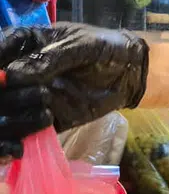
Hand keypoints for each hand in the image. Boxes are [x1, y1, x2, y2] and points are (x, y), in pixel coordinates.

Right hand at [0, 25, 148, 155]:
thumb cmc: (105, 48)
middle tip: (29, 96)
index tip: (3, 79)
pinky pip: (20, 134)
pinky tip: (19, 148)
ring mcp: (26, 98)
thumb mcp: (80, 46)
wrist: (130, 72)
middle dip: (4, 96)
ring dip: (11, 120)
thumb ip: (48, 59)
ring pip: (3, 114)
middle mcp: (17, 73)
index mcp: (21, 45)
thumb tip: (11, 75)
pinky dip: (14, 143)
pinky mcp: (42, 120)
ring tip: (45, 112)